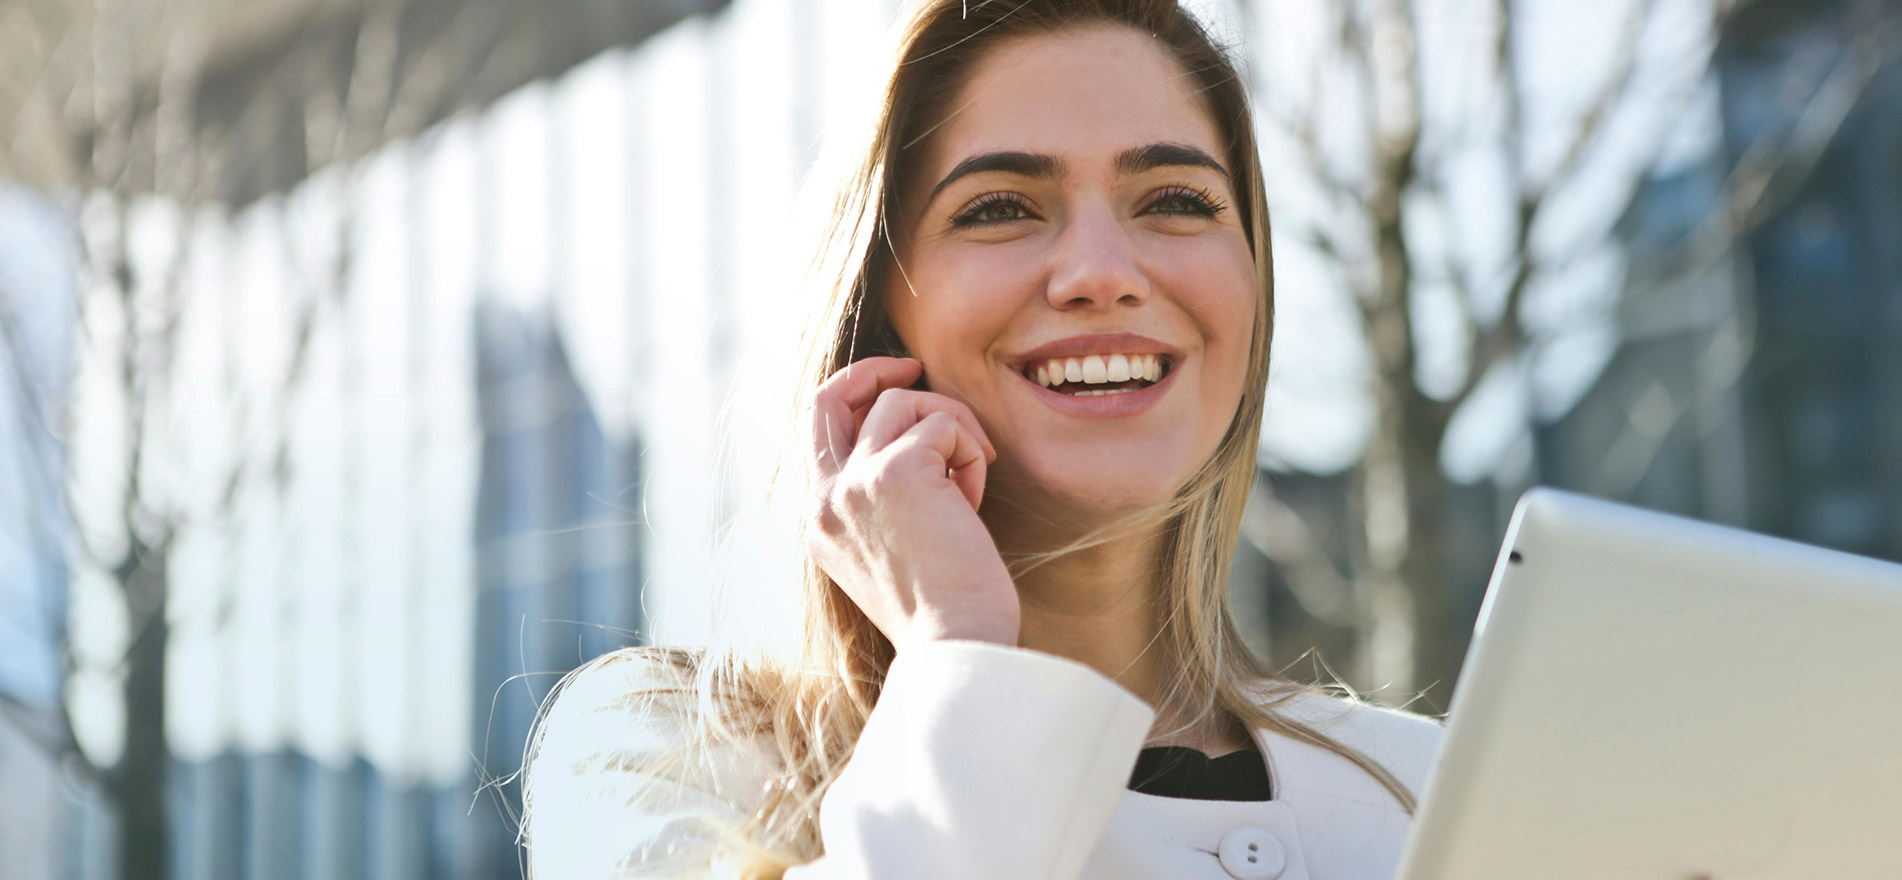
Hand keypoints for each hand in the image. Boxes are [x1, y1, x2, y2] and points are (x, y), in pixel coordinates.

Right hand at [804, 357, 1019, 650]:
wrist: (956, 646)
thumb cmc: (943, 611)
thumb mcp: (891, 553)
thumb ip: (881, 502)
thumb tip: (915, 444)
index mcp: (819, 523)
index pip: (818, 432)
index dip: (855, 399)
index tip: (897, 389)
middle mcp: (825, 500)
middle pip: (829, 397)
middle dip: (873, 370)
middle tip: (915, 367)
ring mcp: (854, 483)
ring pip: (903, 402)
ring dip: (951, 427)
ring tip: (970, 479)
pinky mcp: (897, 471)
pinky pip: (944, 423)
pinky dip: (970, 451)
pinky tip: (975, 500)